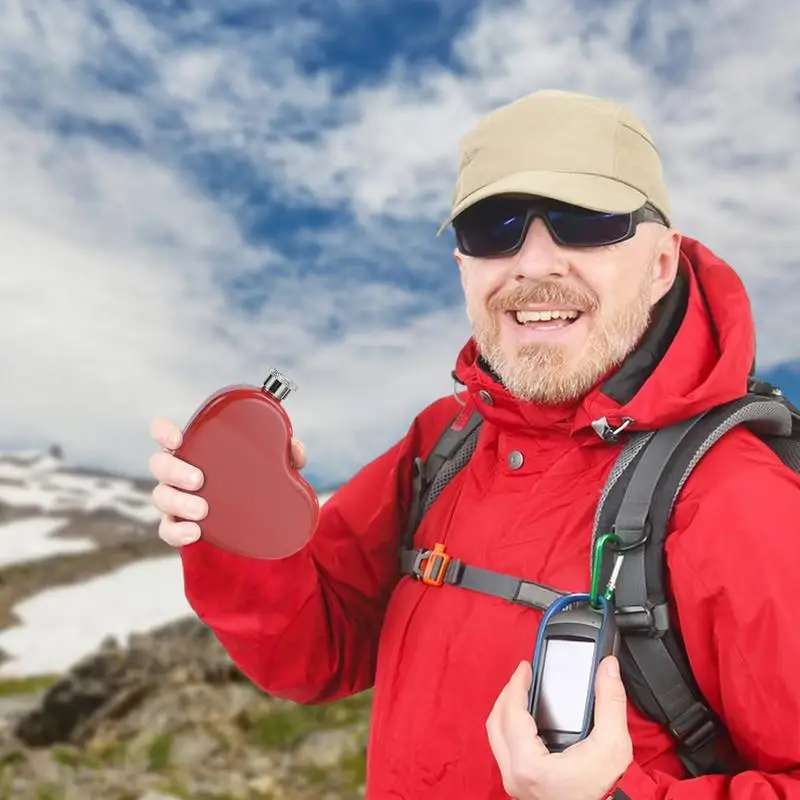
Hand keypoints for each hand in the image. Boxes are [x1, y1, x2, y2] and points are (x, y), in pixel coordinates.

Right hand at [147, 415, 306, 546]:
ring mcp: (174, 499)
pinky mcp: (178, 525)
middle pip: (159, 465)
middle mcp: (177, 472)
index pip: (164, 433)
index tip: (178, 439)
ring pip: (160, 497)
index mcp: (194, 449)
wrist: (252, 520)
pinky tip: (194, 532)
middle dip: (174, 471)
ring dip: (179, 502)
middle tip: (199, 480)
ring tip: (203, 510)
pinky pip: (168, 529)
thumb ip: (285, 453)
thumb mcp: (270, 463)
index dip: (163, 432)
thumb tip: (295, 450)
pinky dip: (177, 532)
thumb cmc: (250, 478)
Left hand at [486, 655, 632, 799]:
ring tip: (521, 693)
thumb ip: (610, 702)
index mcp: (529, 764)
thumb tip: (608, 667)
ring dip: (506, 710)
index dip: (516, 684)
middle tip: (522, 677)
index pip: (510, 712)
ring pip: (495, 736)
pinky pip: (502, 748)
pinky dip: (509, 727)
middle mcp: (514, 774)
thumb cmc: (601, 792)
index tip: (525, 668)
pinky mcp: (517, 785)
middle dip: (508, 694)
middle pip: (496, 722)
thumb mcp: (612, 745)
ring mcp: (513, 782)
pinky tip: (524, 719)